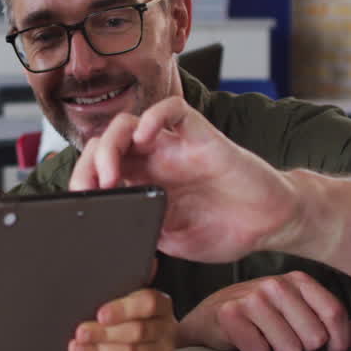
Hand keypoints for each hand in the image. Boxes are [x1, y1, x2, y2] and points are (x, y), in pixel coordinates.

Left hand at [69, 96, 302, 263]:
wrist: (271, 223)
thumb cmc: (226, 230)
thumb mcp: (174, 241)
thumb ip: (145, 231)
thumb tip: (109, 234)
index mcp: (144, 184)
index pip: (101, 170)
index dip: (84, 180)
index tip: (79, 202)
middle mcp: (155, 160)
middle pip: (108, 144)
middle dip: (90, 164)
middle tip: (91, 189)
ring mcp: (176, 145)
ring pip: (130, 123)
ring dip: (111, 143)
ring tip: (111, 173)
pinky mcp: (200, 134)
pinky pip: (171, 109)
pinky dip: (153, 116)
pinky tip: (145, 136)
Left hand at [69, 288, 175, 350]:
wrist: (152, 341)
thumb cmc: (133, 317)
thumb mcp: (127, 303)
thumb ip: (113, 302)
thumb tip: (86, 306)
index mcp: (162, 305)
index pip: (148, 303)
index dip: (124, 310)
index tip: (101, 315)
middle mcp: (166, 328)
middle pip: (138, 331)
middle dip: (105, 333)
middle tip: (82, 334)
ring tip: (78, 348)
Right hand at [177, 272, 350, 350]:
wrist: (209, 318)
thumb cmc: (257, 317)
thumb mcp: (295, 314)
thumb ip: (327, 322)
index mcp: (297, 280)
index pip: (334, 313)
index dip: (338, 340)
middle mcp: (276, 284)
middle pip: (314, 337)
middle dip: (303, 350)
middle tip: (286, 342)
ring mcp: (252, 297)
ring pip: (289, 349)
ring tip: (266, 341)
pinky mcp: (230, 313)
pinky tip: (247, 342)